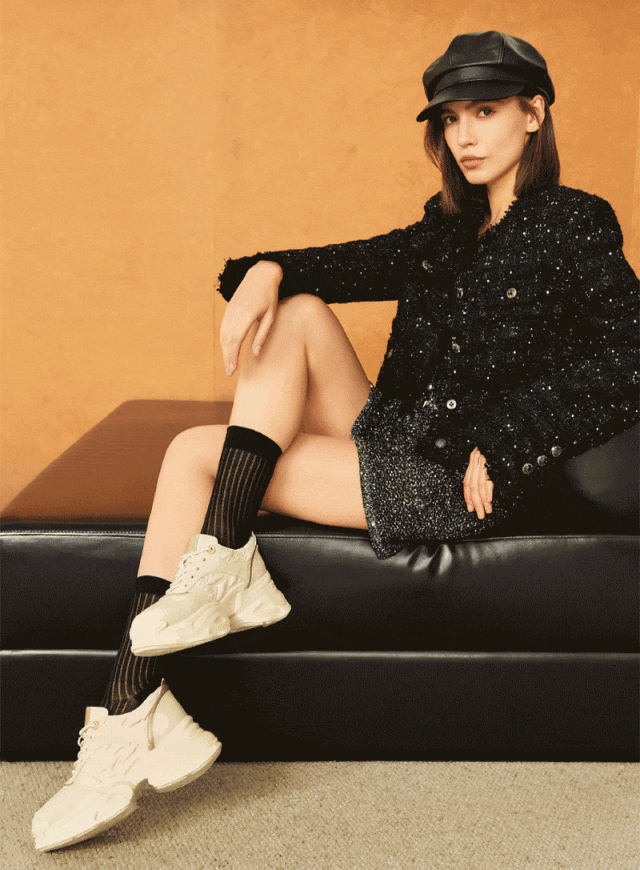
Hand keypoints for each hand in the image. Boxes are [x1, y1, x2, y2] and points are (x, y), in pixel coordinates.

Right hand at [219, 261, 281, 375]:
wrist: (261, 274)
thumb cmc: (270, 296)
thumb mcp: (270, 317)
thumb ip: (262, 336)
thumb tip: (255, 355)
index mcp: (246, 316)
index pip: (235, 341)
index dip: (232, 357)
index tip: (232, 370)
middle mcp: (234, 314)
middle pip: (227, 340)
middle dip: (227, 358)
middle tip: (229, 373)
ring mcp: (229, 310)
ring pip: (223, 335)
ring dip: (224, 351)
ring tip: (228, 364)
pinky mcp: (229, 309)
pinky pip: (223, 328)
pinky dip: (224, 341)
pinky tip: (227, 349)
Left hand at [463, 447, 492, 519]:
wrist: (498, 434)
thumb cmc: (496, 449)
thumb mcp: (486, 461)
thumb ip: (482, 474)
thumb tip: (484, 492)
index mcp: (473, 463)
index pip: (467, 483)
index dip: (468, 497)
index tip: (470, 508)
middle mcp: (476, 463)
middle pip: (472, 487)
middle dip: (475, 503)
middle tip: (480, 515)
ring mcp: (483, 463)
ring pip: (478, 485)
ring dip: (483, 501)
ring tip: (487, 511)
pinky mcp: (492, 462)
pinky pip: (488, 479)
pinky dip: (488, 491)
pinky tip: (489, 500)